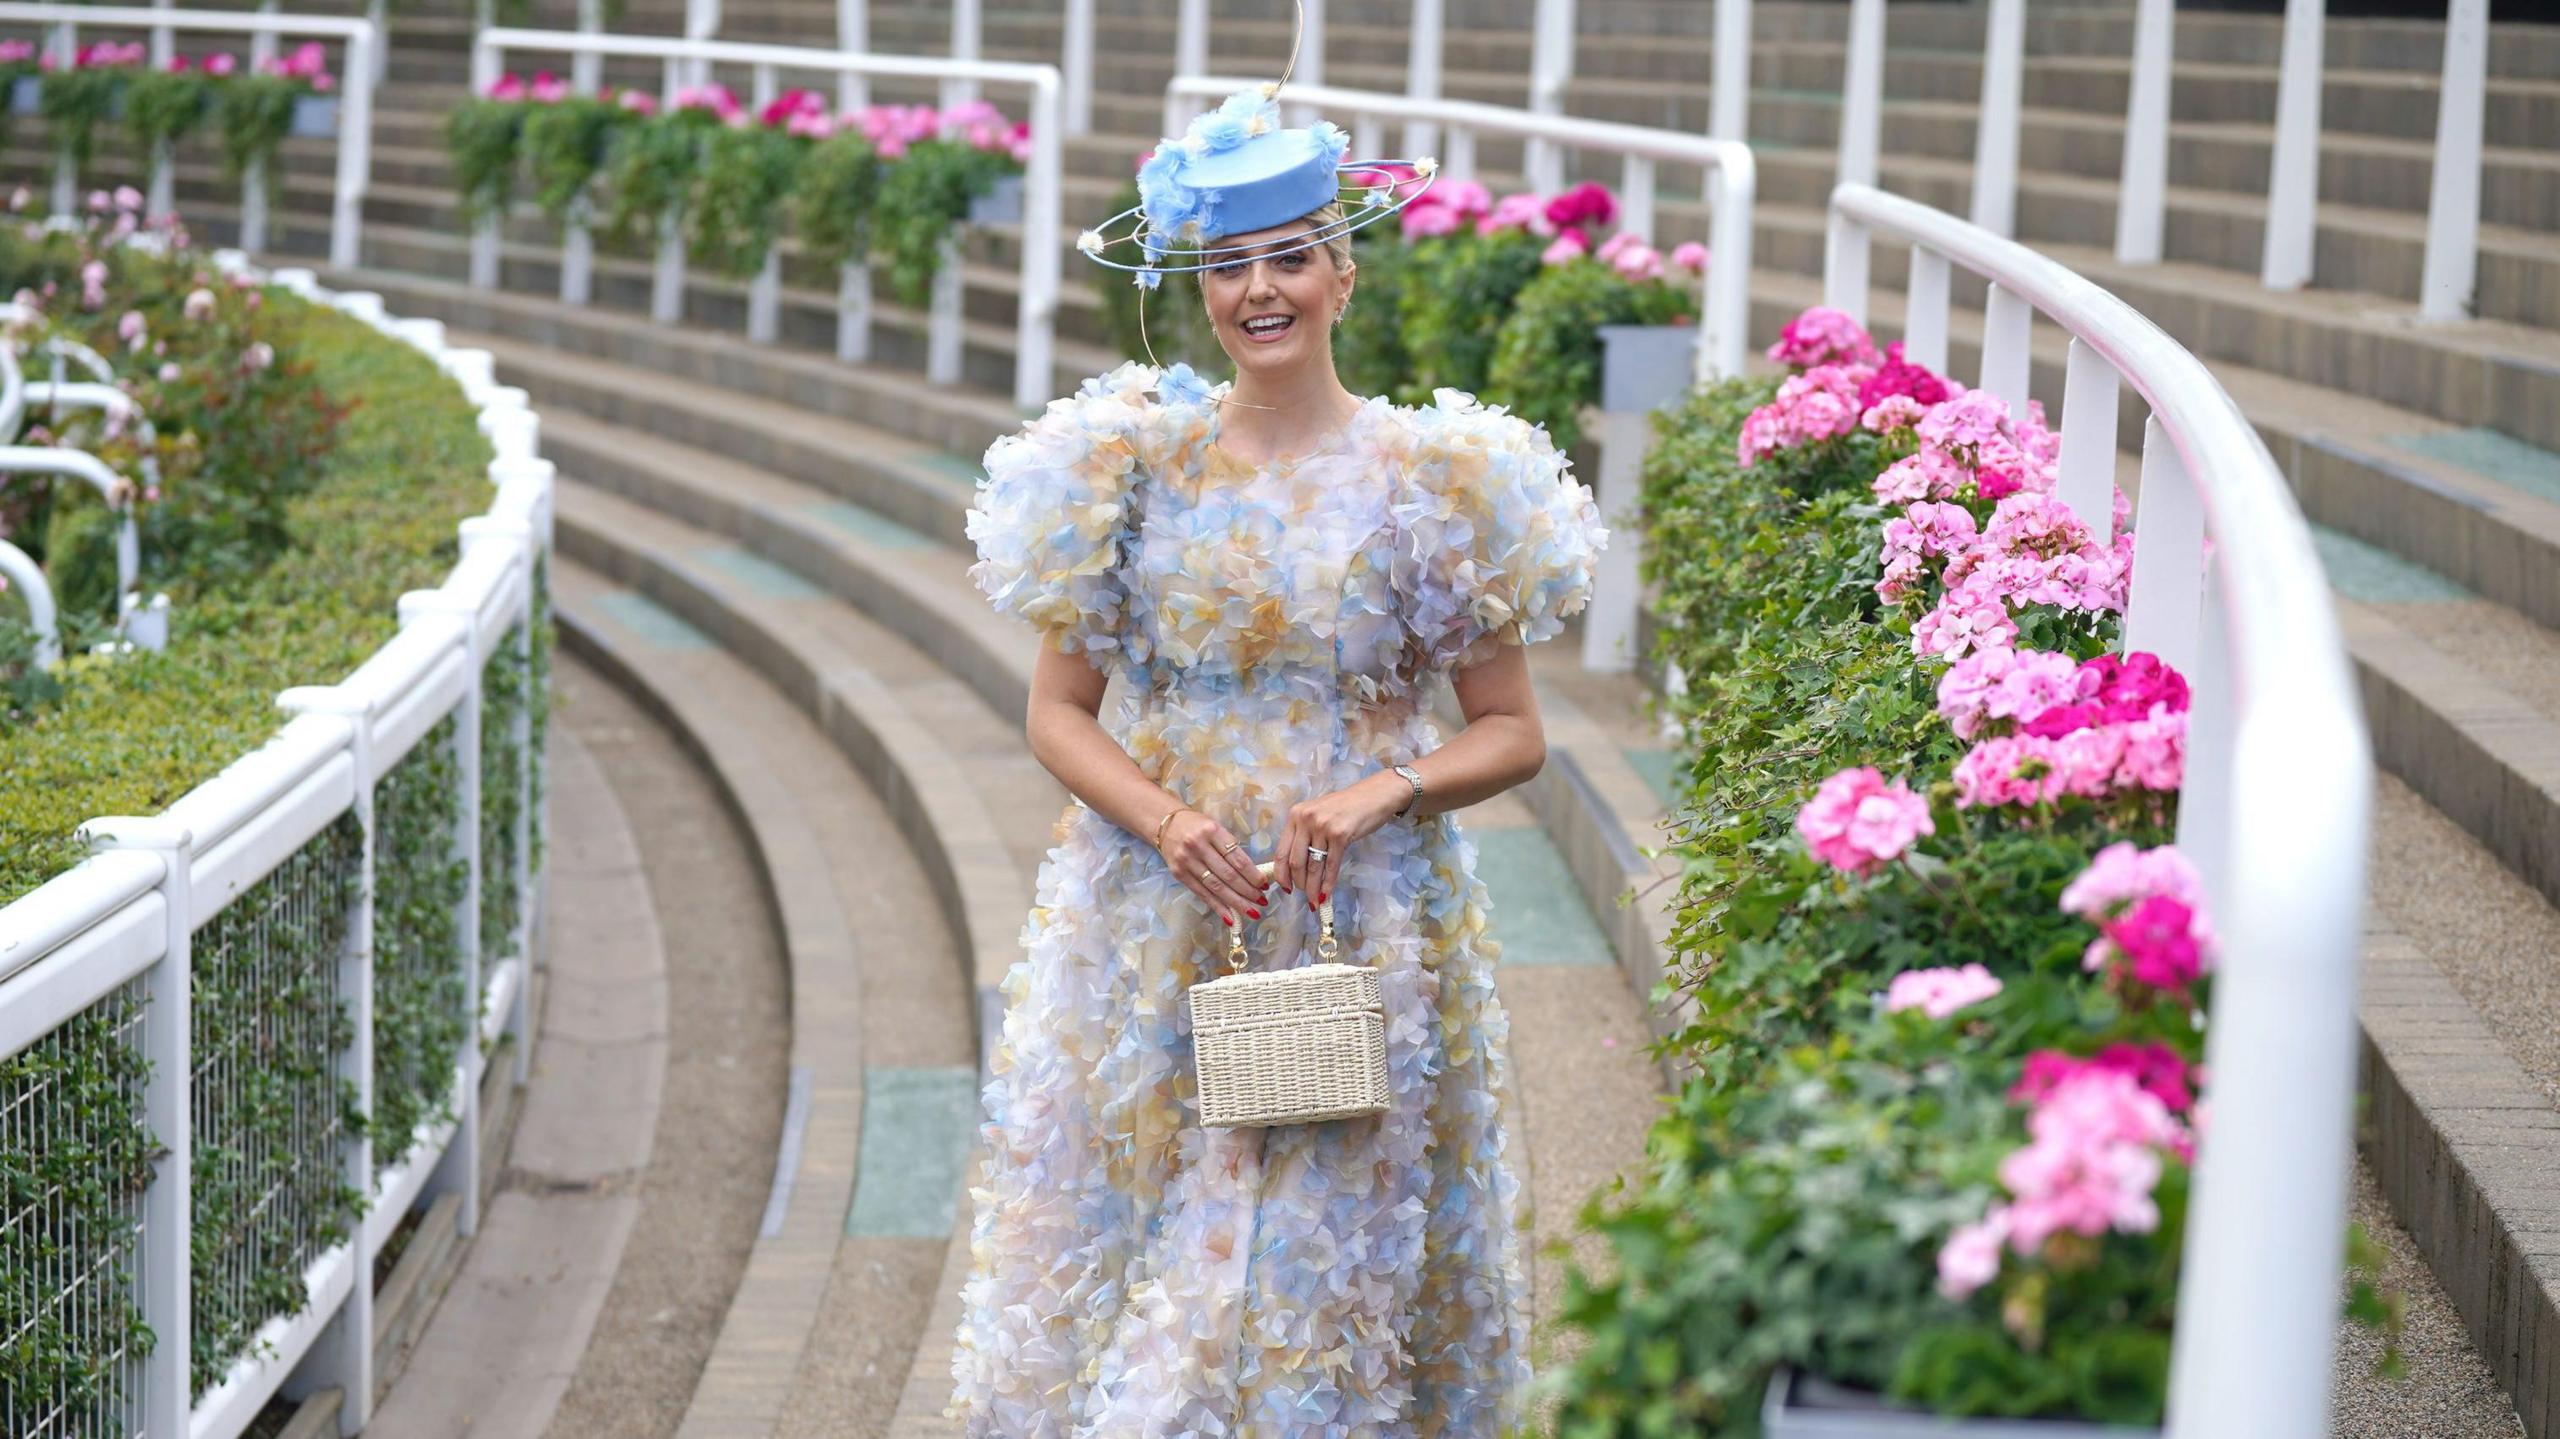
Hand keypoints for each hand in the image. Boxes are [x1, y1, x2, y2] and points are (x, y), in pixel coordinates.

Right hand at [1158, 809, 1268, 924]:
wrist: (1164, 823)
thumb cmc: (1196, 825)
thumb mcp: (1215, 827)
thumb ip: (1230, 847)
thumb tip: (1252, 874)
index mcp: (1212, 831)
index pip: (1237, 858)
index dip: (1253, 875)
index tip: (1265, 885)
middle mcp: (1198, 846)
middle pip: (1228, 875)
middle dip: (1248, 891)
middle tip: (1262, 902)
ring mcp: (1187, 861)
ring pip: (1216, 887)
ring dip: (1236, 902)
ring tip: (1251, 912)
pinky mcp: (1179, 874)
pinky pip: (1202, 893)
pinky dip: (1218, 907)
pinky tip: (1230, 917)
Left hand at [1276, 774, 1404, 902]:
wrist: (1373, 795)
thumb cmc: (1345, 807)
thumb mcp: (1317, 815)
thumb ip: (1303, 834)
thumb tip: (1294, 866)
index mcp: (1295, 815)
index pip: (1281, 851)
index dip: (1281, 874)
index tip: (1284, 888)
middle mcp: (1306, 819)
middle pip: (1295, 861)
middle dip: (1298, 883)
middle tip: (1304, 894)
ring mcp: (1323, 827)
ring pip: (1313, 866)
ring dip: (1312, 887)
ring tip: (1314, 900)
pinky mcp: (1341, 835)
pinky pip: (1331, 865)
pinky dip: (1328, 883)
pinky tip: (1326, 893)